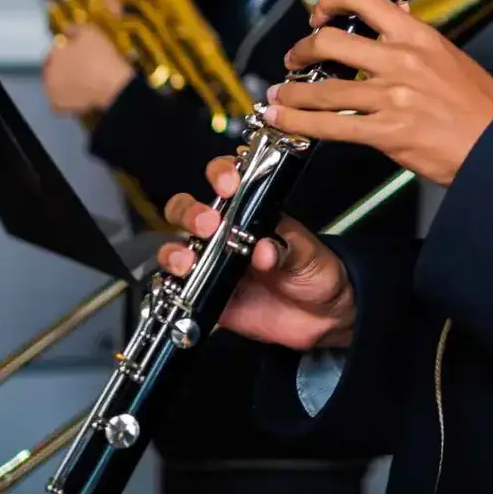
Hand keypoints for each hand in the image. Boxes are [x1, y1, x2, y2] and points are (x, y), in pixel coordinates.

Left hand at [40, 23, 133, 114]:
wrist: (112, 85)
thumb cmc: (101, 56)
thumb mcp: (90, 32)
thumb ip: (75, 28)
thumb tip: (65, 27)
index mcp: (53, 54)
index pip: (55, 50)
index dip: (67, 50)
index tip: (79, 51)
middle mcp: (47, 72)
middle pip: (53, 67)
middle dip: (63, 66)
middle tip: (80, 67)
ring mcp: (51, 91)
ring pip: (54, 84)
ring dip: (63, 82)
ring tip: (81, 81)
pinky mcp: (59, 106)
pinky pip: (59, 102)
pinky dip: (66, 99)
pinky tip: (77, 95)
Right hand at [158, 157, 355, 348]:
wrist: (321, 318)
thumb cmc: (315, 273)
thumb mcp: (309, 255)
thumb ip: (287, 251)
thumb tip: (265, 249)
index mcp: (251, 213)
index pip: (227, 181)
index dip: (221, 175)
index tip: (228, 185)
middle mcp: (225, 234)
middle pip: (188, 210)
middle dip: (190, 212)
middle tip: (208, 224)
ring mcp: (212, 264)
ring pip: (175, 248)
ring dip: (174, 251)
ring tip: (189, 261)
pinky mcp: (207, 296)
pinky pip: (178, 289)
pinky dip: (172, 287)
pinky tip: (180, 287)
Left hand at [267, 0, 492, 185]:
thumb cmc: (480, 105)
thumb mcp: (450, 55)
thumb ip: (417, 36)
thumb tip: (396, 11)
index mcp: (418, 35)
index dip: (331, 1)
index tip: (318, 13)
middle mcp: (401, 60)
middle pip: (331, 40)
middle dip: (302, 50)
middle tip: (295, 59)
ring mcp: (392, 96)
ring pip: (323, 88)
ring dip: (292, 93)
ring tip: (279, 97)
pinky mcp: (387, 132)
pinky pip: (331, 125)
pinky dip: (300, 123)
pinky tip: (285, 121)